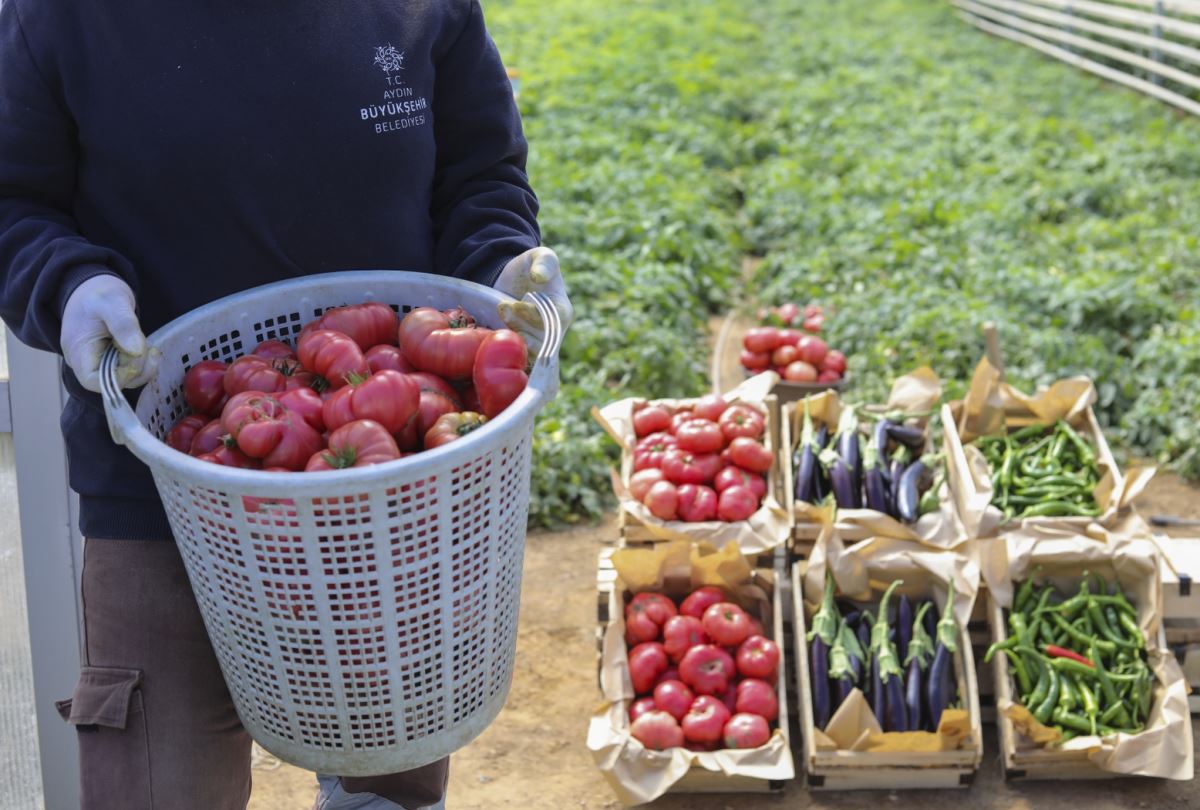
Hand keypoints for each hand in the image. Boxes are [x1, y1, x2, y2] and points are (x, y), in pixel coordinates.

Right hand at [60, 274, 158, 391]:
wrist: (94, 287)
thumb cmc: (99, 292)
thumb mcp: (112, 301)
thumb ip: (124, 324)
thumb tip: (136, 350)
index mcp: (78, 351)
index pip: (94, 382)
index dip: (120, 377)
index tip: (137, 356)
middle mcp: (86, 362)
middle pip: (113, 383)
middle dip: (137, 368)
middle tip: (149, 347)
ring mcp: (99, 362)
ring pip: (125, 378)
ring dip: (143, 365)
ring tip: (148, 344)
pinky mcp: (112, 360)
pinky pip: (129, 370)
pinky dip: (142, 362)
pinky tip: (147, 347)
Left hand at [494, 247, 572, 352]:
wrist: (511, 283)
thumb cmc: (531, 269)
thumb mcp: (541, 256)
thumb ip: (544, 262)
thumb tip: (539, 277)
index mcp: (562, 311)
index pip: (554, 321)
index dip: (533, 315)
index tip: (515, 303)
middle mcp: (553, 331)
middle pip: (541, 339)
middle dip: (519, 325)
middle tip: (502, 308)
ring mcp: (538, 342)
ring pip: (529, 351)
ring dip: (512, 336)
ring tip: (500, 317)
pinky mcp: (522, 348)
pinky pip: (518, 357)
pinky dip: (507, 350)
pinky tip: (496, 335)